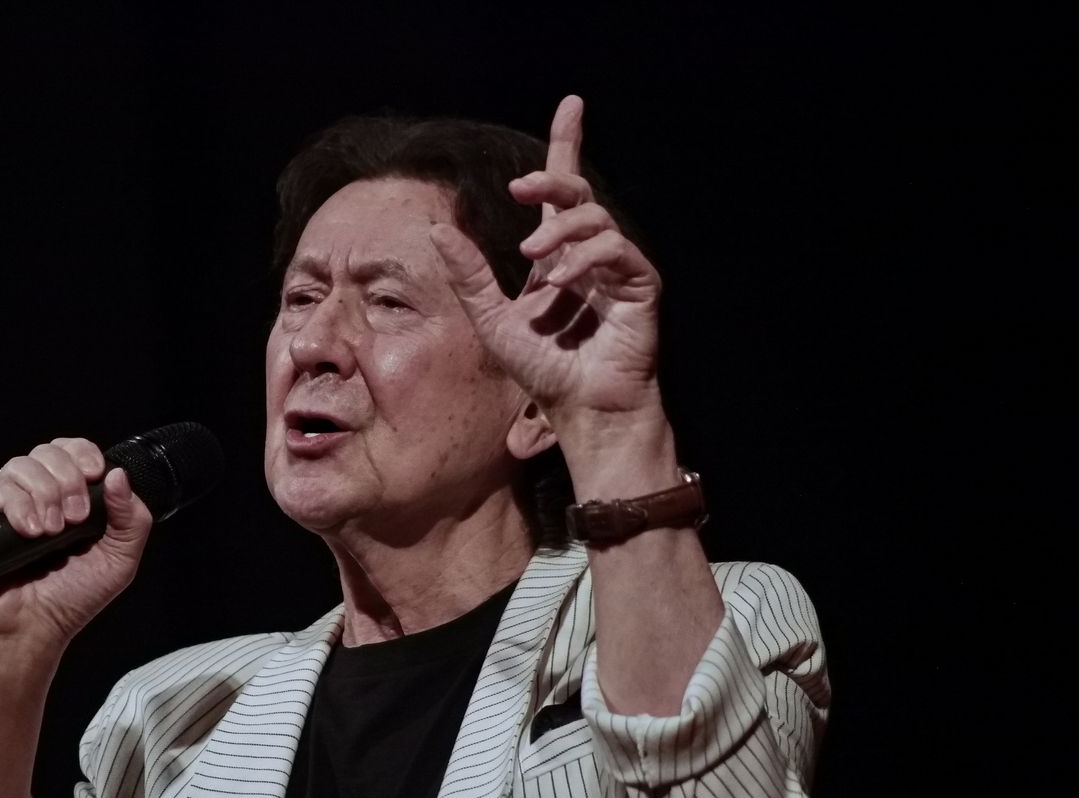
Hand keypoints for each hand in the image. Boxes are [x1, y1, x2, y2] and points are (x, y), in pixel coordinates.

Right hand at [0, 438, 152, 645]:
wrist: (29, 631)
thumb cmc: (70, 601)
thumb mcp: (118, 561)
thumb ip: (131, 519)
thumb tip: (118, 474)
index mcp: (70, 498)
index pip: (72, 451)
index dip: (83, 453)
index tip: (95, 474)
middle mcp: (37, 495)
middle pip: (47, 451)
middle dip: (67, 478)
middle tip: (75, 518)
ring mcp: (5, 505)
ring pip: (21, 465)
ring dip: (43, 494)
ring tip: (50, 532)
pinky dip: (15, 504)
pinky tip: (29, 531)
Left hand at [431, 95, 663, 440]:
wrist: (580, 410)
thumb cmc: (542, 371)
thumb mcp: (492, 320)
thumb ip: (469, 276)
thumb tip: (438, 230)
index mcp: (557, 257)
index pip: (562, 193)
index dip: (567, 146)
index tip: (571, 105)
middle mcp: (589, 257)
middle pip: (578, 194)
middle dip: (551, 180)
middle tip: (518, 187)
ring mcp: (617, 270)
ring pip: (595, 218)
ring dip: (560, 230)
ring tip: (533, 256)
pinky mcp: (641, 286)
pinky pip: (616, 250)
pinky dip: (585, 259)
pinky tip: (561, 282)